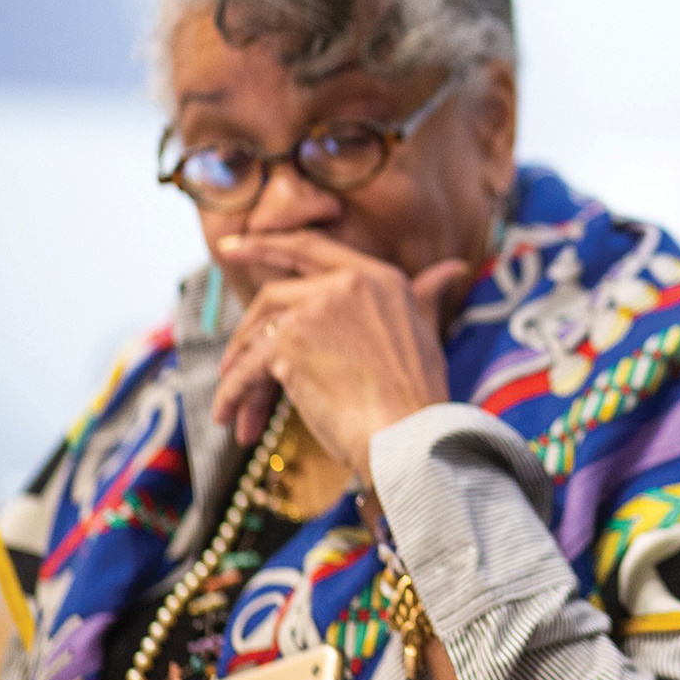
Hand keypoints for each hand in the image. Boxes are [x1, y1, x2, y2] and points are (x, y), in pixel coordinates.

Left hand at [213, 231, 468, 484]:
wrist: (411, 434)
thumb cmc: (420, 394)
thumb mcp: (426, 332)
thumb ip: (425, 296)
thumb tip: (453, 269)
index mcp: (379, 277)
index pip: (312, 248)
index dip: (267, 244)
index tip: (232, 245)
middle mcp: (346, 283)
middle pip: (273, 295)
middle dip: (243, 328)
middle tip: (226, 361)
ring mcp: (315, 309)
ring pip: (258, 336)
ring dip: (241, 373)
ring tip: (238, 409)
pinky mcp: (290, 343)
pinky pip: (248, 370)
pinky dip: (234, 396)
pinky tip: (232, 419)